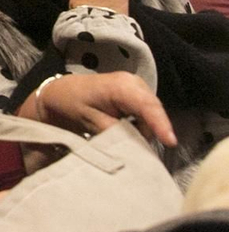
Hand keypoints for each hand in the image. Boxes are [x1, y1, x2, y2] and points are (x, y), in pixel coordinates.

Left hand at [27, 71, 175, 146]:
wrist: (61, 92)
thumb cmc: (72, 102)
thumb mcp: (91, 120)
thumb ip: (115, 132)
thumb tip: (136, 147)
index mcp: (120, 86)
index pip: (147, 105)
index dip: (160, 124)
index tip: (170, 141)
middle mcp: (133, 82)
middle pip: (154, 111)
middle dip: (151, 131)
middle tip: (137, 148)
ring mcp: (137, 86)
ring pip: (152, 114)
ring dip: (144, 128)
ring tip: (123, 136)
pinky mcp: (136, 93)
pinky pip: (147, 112)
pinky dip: (140, 124)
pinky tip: (126, 129)